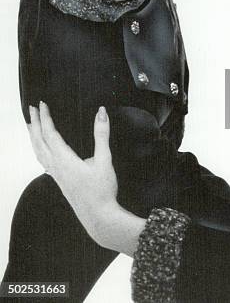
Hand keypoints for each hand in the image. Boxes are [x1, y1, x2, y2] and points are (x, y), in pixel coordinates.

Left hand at [28, 102, 120, 247]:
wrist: (99, 217)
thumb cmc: (102, 190)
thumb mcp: (105, 160)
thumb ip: (101, 134)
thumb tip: (101, 112)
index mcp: (65, 160)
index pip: (50, 134)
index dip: (45, 118)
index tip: (42, 104)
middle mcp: (56, 167)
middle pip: (39, 142)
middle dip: (35, 124)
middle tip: (32, 109)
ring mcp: (56, 176)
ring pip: (38, 153)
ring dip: (34, 137)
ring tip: (31, 126)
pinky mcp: (60, 181)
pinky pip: (43, 162)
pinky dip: (39, 150)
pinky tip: (43, 152)